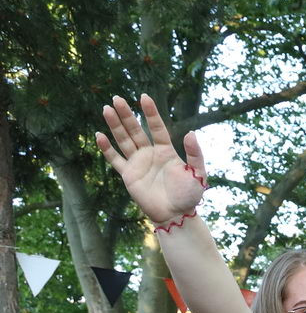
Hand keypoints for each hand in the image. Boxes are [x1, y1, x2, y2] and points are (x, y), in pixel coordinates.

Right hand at [95, 94, 207, 224]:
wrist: (176, 215)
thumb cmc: (189, 195)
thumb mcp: (198, 174)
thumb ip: (195, 154)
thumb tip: (191, 133)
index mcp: (166, 151)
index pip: (156, 128)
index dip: (151, 113)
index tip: (144, 97)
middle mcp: (150, 154)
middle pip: (136, 130)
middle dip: (127, 115)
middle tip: (117, 98)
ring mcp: (138, 163)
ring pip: (124, 140)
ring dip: (115, 125)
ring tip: (106, 108)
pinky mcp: (129, 175)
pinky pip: (115, 160)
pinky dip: (107, 149)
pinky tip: (99, 136)